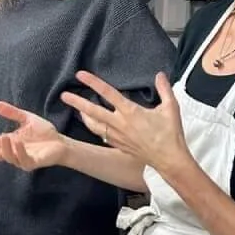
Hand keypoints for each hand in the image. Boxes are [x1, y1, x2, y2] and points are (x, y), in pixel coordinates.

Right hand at [0, 102, 66, 170]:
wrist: (61, 142)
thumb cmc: (44, 133)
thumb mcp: (26, 119)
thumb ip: (12, 113)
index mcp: (10, 143)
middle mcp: (13, 152)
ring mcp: (22, 159)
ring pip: (8, 157)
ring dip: (5, 147)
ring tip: (4, 136)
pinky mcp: (34, 162)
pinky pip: (24, 160)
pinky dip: (19, 151)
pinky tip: (17, 142)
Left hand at [61, 71, 190, 175]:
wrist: (168, 159)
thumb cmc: (170, 134)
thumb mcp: (171, 108)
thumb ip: (164, 89)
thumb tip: (160, 75)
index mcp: (131, 112)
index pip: (108, 93)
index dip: (93, 82)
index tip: (80, 75)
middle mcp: (120, 124)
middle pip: (93, 111)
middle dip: (77, 102)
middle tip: (64, 96)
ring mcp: (117, 136)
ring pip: (94, 125)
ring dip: (84, 117)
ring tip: (77, 110)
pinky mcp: (119, 145)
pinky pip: (102, 135)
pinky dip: (95, 128)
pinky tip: (93, 125)